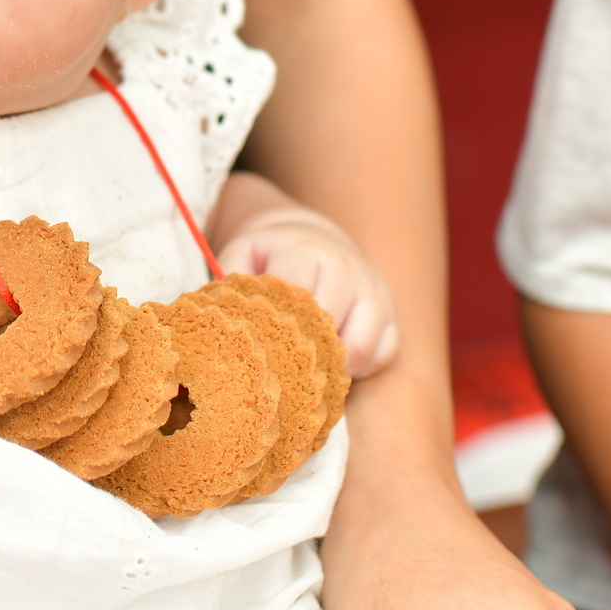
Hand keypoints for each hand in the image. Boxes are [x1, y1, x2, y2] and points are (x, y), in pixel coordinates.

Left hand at [218, 206, 398, 378]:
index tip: (261, 350)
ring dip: (334, 368)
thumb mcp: (242, 255)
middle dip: (304, 357)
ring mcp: (375, 291)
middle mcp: (347, 268)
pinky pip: (384, 355)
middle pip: (330, 329)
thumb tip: (217, 326)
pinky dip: (361, 369)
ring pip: (362, 346)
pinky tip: (335, 366)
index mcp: (306, 252)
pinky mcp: (393, 312)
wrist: (312, 236)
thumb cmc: (270, 256)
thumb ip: (229, 286)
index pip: (298, 300)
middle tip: (279, 373)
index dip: (280, 332)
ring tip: (308, 373)